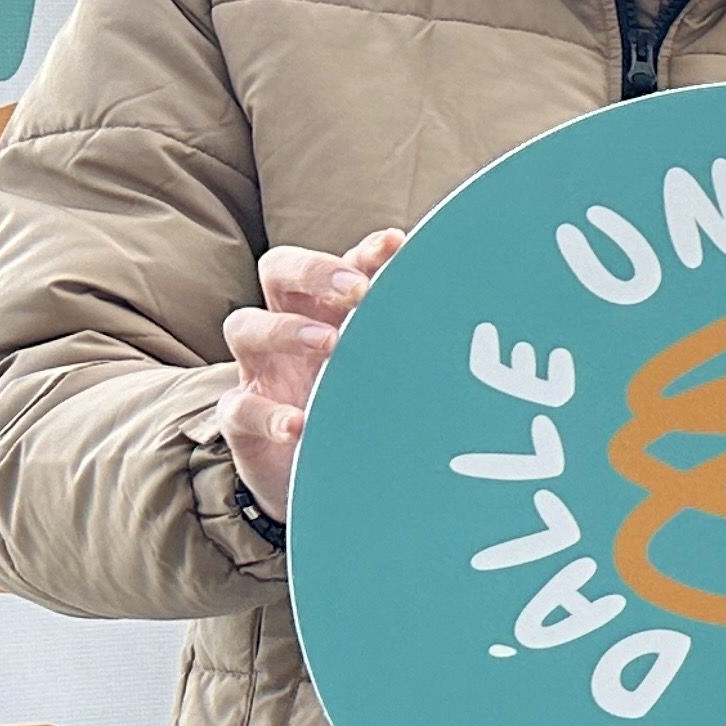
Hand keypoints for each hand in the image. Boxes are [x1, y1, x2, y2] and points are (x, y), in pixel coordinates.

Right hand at [219, 228, 404, 518]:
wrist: (332, 478)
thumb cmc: (373, 411)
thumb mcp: (398, 375)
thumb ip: (421, 346)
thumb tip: (486, 322)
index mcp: (334, 310)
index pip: (342, 262)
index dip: (365, 252)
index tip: (397, 246)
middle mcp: (293, 329)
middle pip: (279, 271)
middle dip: (314, 269)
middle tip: (355, 289)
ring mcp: (263, 371)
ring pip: (245, 327)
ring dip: (286, 329)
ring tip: (329, 346)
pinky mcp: (243, 420)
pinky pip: (239, 407)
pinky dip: (267, 414)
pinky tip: (298, 426)